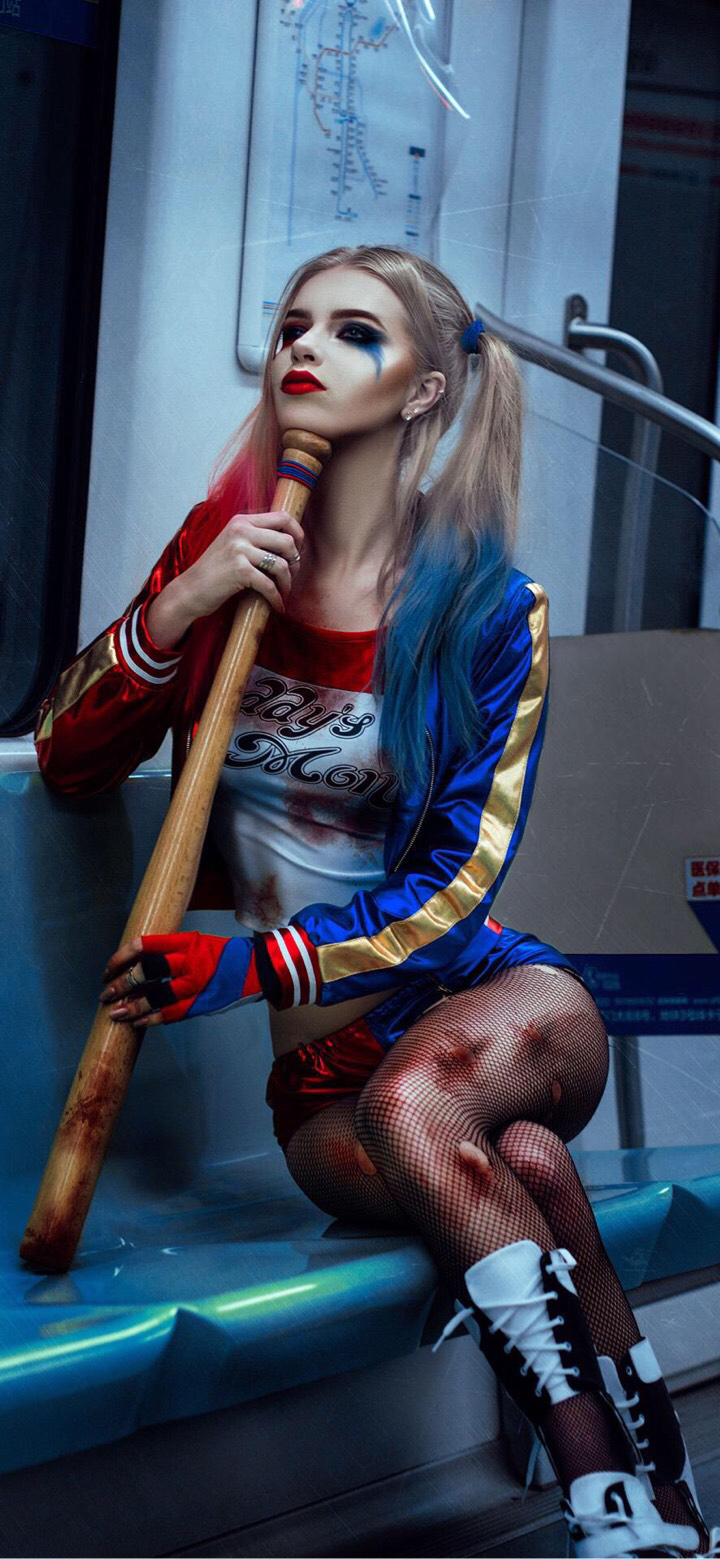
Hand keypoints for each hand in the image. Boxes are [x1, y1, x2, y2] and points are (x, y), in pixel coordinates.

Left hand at [99, 932, 261, 1026]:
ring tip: (115, 1013)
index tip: (109, 969)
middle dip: (121, 984)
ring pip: (156, 996)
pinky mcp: (202, 1004)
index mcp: (186, 942)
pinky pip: (171, 1014)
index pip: (145, 945)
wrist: (259, 970)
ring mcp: (196, 984)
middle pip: (147, 971)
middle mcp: (190, 961)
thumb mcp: (198, 944)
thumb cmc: (224, 956)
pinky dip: (152, 1019)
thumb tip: (137, 967)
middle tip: (106, 993)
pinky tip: (138, 1022)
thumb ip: (172, 952)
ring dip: (132, 1006)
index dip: (121, 958)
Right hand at [176, 509, 304, 620]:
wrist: (190, 590)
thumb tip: (291, 542)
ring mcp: (239, 549)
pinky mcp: (239, 570)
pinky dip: (276, 598)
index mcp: (241, 521)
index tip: (298, 551)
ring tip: (284, 592)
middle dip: (295, 562)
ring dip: (287, 583)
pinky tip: (277, 606)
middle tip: (292, 576)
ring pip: (281, 564)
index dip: (298, 534)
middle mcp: (240, 530)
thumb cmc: (215, 572)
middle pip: (287, 541)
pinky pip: (269, 585)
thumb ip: (255, 538)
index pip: (283, 517)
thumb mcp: (233, 545)